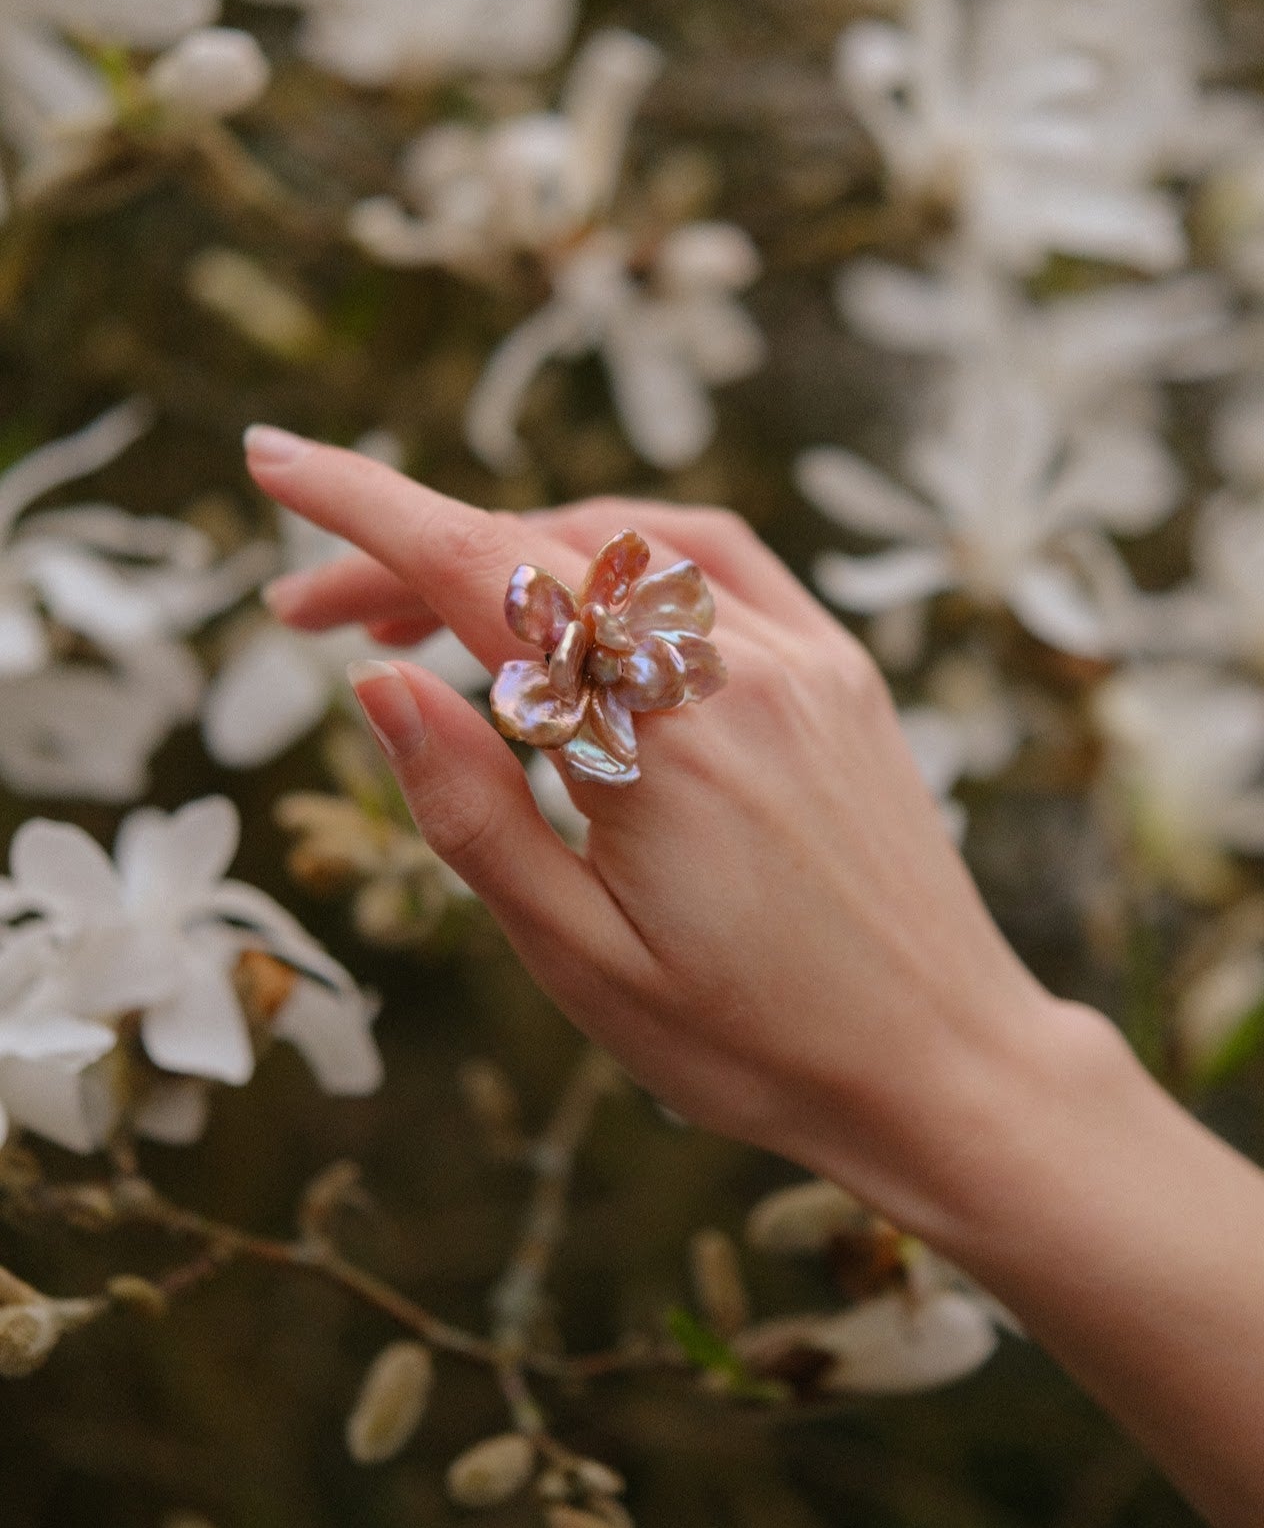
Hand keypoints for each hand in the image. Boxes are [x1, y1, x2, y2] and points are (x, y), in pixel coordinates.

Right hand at [244, 425, 1120, 1241]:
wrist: (943, 1068)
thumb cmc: (752, 1043)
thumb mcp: (581, 960)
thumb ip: (471, 813)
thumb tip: (376, 682)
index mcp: (658, 744)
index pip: (482, 579)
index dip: (365, 510)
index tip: (273, 459)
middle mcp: (736, 670)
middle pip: (537, 557)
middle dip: (407, 561)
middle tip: (309, 617)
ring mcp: (802, 659)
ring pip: (622, 545)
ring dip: (508, 557)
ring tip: (424, 620)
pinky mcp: (842, 670)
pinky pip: (718, 561)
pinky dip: (624, 551)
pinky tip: (576, 590)